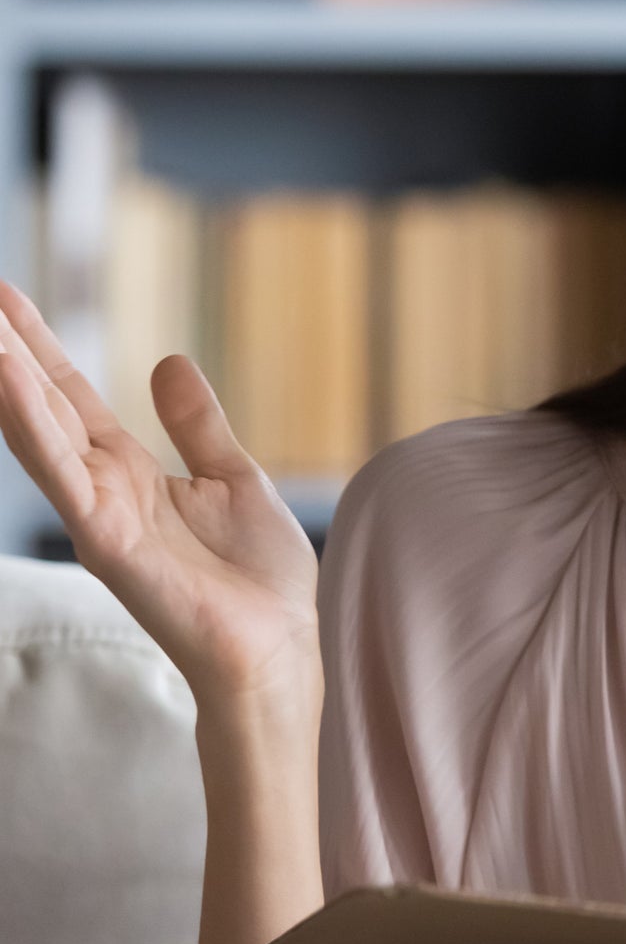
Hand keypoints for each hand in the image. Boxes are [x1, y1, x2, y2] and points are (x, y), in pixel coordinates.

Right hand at [0, 279, 322, 704]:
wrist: (279, 647)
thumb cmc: (258, 578)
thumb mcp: (231, 478)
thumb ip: (197, 425)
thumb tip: (168, 361)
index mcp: (132, 472)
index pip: (72, 396)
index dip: (39, 346)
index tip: (5, 296)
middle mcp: (104, 489)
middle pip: (44, 405)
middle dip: (7, 349)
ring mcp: (99, 516)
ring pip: (39, 434)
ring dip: (7, 380)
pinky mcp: (107, 543)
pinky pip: (64, 477)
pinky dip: (35, 428)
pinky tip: (11, 381)